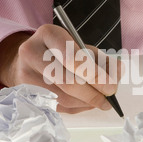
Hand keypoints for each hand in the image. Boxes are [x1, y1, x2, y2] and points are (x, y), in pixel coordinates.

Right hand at [0, 24, 122, 113]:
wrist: (24, 61)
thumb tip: (117, 73)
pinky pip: (58, 107)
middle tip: (109, 97)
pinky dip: (77, 107)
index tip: (112, 86)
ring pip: (64, 98)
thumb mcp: (79, 46)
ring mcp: (25, 76)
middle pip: (68, 81)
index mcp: (48, 34)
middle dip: (94, 93)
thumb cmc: (59, 52)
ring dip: (87, 103)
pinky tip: (86, 102)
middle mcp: (32, 53)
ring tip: (101, 100)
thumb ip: (100, 59)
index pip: (73, 57)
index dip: (96, 75)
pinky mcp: (26, 94)